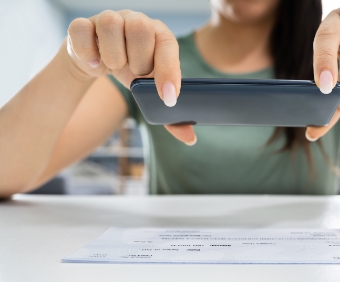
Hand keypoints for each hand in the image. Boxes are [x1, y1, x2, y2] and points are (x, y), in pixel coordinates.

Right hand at [67, 10, 195, 144]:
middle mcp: (135, 20)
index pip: (168, 44)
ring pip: (111, 23)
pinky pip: (81, 29)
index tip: (168, 98)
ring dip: (113, 55)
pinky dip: (88, 51)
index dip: (169, 71)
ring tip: (116, 67)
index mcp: (159, 34)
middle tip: (136, 74)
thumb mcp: (152, 92)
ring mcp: (108, 18)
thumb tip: (189, 138)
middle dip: (139, 60)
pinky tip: (95, 65)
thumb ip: (170, 116)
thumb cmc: (133, 74)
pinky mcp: (83, 25)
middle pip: (140, 28)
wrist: (98, 63)